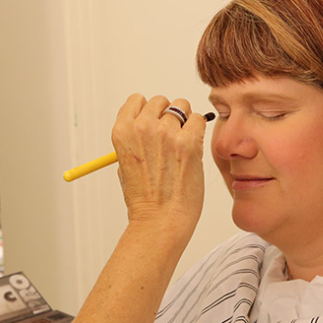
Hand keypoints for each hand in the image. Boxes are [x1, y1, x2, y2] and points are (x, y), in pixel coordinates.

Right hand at [112, 94, 206, 235]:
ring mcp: (166, 133)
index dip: (148, 112)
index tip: (154, 127)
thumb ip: (135, 140)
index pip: (137, 100)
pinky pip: (200, 119)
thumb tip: (153, 122)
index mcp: (122, 132)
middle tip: (171, 139)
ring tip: (182, 146)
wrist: (160, 221)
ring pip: (183, 107)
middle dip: (168, 116)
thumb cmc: (145, 199)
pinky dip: (199, 131)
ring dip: (185, 122)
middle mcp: (142, 128)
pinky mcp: (189, 142)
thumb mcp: (126, 165)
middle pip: (161, 101)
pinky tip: (193, 149)